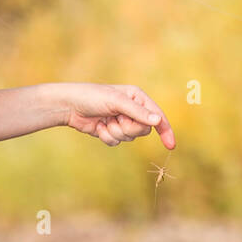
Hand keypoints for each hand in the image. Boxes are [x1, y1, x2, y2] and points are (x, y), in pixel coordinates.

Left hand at [58, 82, 174, 148]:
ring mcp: (121, 121)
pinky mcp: (111, 131)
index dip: (165, 130)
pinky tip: (98, 127)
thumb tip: (158, 121)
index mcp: (137, 98)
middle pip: (143, 130)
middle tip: (116, 119)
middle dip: (129, 128)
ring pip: (130, 138)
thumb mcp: (117, 102)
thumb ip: (138, 112)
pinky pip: (117, 142)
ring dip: (116, 132)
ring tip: (105, 121)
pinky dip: (107, 136)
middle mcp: (132, 109)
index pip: (157, 116)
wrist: (70, 105)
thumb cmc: (92, 97)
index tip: (171, 145)